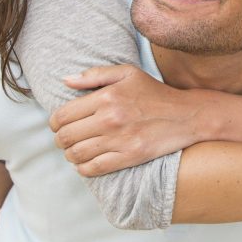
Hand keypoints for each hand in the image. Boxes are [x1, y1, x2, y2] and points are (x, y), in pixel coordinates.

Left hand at [49, 65, 210, 175]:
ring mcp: (119, 139)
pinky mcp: (129, 157)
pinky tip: (87, 163)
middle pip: (65, 137)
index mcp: (106, 96)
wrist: (186, 115)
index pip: (62, 116)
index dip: (55, 122)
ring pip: (76, 155)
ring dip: (71, 155)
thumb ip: (95, 75)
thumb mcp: (128, 73)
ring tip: (76, 150)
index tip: (60, 124)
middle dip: (61, 139)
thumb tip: (65, 81)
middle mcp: (110, 119)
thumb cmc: (154, 92)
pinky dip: (84, 169)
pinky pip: (94, 168)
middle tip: (67, 138)